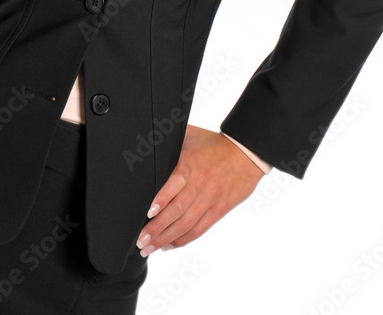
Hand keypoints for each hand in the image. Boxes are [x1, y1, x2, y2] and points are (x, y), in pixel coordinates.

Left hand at [136, 124, 264, 255]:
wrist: (245, 153)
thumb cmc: (211, 143)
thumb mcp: (188, 135)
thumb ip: (168, 143)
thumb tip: (145, 145)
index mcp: (190, 164)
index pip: (173, 185)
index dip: (160, 201)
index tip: (146, 214)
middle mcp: (200, 183)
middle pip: (177, 210)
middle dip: (157, 228)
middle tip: (140, 240)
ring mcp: (211, 199)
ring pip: (187, 224)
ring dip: (166, 238)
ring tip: (149, 248)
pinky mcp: (219, 209)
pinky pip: (200, 228)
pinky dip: (184, 239)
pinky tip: (169, 245)